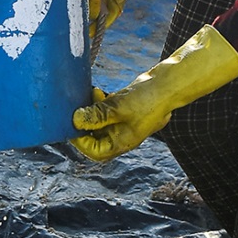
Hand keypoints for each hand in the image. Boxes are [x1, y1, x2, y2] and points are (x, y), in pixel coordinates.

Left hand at [71, 24, 237, 161]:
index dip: (80, 142)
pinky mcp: (122, 111)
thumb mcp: (119, 107)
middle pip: (94, 138)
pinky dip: (97, 104)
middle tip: (74, 111)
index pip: (94, 152)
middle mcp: (121, 136)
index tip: (70, 126)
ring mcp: (122, 124)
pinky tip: (97, 92)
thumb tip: (75, 120)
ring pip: (98, 123)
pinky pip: (104, 112)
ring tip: (88, 97)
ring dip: (89, 112)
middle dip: (83, 124)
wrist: (167, 85)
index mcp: (122, 142)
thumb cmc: (148, 100)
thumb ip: (98, 114)